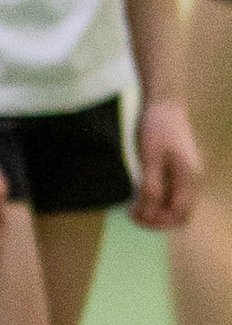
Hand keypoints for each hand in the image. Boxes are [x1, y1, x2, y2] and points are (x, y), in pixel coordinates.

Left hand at [135, 95, 203, 231]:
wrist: (163, 103)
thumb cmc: (156, 127)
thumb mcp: (149, 158)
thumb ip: (151, 185)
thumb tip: (148, 212)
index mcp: (189, 177)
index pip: (179, 213)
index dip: (157, 221)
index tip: (135, 215)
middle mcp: (192, 179)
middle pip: (180, 213)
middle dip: (157, 219)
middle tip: (133, 214)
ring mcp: (186, 174)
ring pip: (174, 204)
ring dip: (156, 210)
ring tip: (134, 205)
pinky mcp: (178, 169)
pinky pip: (170, 192)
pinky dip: (157, 198)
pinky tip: (138, 193)